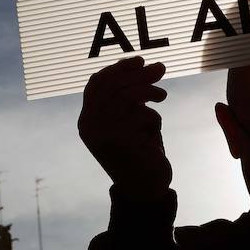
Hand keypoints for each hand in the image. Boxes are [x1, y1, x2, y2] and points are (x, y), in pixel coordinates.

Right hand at [78, 56, 170, 200]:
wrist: (144, 189)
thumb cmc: (139, 151)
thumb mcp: (129, 120)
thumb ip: (127, 96)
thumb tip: (140, 62)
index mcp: (87, 121)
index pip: (97, 84)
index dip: (118, 69)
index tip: (140, 60)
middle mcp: (90, 127)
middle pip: (114, 87)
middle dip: (140, 74)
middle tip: (160, 68)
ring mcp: (104, 135)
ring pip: (129, 98)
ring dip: (149, 92)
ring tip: (162, 96)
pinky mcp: (123, 143)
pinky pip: (143, 116)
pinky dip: (153, 119)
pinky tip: (153, 134)